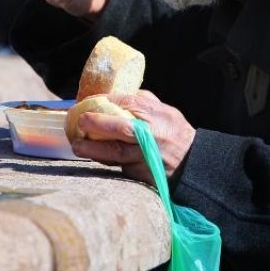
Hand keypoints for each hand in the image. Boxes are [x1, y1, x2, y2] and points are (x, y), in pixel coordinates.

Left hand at [71, 90, 195, 184]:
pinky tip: (93, 155)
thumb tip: (117, 95)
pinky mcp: (142, 174)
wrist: (192, 164)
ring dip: (93, 149)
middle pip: (122, 129)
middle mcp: (152, 136)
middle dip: (98, 124)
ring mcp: (146, 157)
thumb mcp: (166, 111)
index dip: (109, 101)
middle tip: (80, 121)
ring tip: (77, 145)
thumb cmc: (176, 133)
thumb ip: (144, 102)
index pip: (131, 103)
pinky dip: (106, 161)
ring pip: (116, 153)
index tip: (91, 100)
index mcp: (158, 116)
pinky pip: (120, 167)